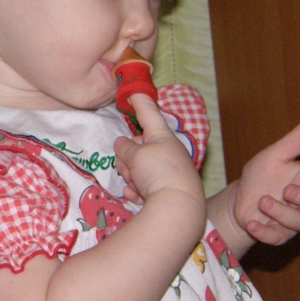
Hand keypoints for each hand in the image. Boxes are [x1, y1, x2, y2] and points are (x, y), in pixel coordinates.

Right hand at [114, 93, 204, 207]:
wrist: (177, 209)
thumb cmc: (158, 173)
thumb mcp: (136, 156)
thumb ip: (125, 148)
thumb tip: (122, 143)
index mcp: (163, 137)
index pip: (149, 114)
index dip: (140, 102)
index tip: (134, 91)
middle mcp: (167, 152)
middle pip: (139, 146)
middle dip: (128, 157)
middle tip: (130, 167)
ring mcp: (167, 173)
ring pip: (137, 168)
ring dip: (131, 176)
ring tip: (135, 185)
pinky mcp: (165, 192)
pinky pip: (143, 186)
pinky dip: (137, 191)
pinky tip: (137, 197)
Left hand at [225, 119, 299, 248]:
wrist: (239, 199)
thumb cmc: (260, 176)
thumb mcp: (272, 157)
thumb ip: (293, 143)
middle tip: (287, 191)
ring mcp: (294, 221)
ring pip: (299, 222)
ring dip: (278, 211)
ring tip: (262, 201)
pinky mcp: (279, 235)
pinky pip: (277, 237)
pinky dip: (264, 231)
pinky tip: (252, 223)